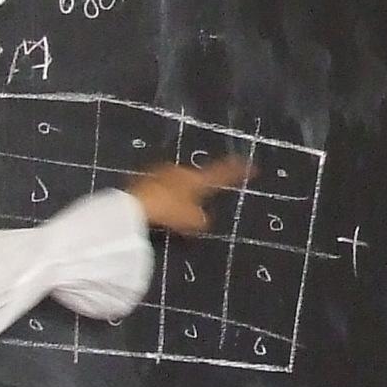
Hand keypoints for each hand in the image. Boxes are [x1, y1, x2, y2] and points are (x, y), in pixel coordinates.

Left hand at [128, 156, 251, 234]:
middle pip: (195, 180)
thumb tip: (202, 219)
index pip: (222, 173)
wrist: (134, 206)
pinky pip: (160, 191)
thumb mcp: (192, 220)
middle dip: (199, 191)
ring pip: (176, 185)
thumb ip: (201, 219)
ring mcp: (160, 173)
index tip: (251, 165)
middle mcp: (180, 171)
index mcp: (196, 178)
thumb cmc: (168, 210)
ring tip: (176, 214)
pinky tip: (158, 213)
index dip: (237, 171)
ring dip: (179, 197)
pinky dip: (163, 200)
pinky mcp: (143, 181)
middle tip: (199, 206)